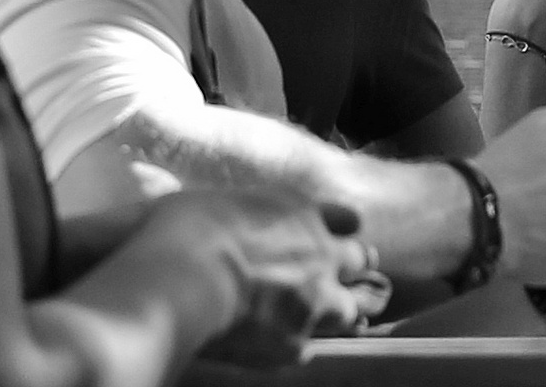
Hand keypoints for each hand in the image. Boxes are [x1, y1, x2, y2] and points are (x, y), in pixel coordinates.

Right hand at [145, 192, 387, 369]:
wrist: (186, 278)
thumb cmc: (186, 227)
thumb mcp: (215, 199)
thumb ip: (239, 209)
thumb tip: (218, 212)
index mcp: (299, 210)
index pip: (345, 218)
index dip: (342, 227)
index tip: (338, 232)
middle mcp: (319, 252)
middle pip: (359, 260)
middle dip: (353, 266)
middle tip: (341, 273)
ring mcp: (315, 300)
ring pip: (351, 307)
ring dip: (340, 308)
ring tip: (322, 313)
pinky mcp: (297, 344)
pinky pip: (311, 347)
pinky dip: (299, 343)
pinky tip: (282, 342)